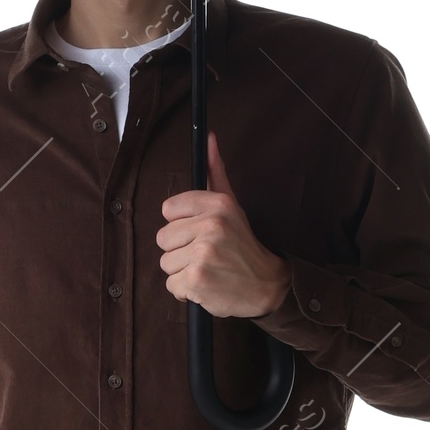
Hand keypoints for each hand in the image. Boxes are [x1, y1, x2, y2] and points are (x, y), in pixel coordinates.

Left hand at [157, 134, 290, 318]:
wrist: (266, 285)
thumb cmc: (243, 246)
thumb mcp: (231, 205)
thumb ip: (215, 172)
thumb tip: (209, 138)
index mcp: (217, 204)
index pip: (168, 209)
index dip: (180, 225)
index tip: (198, 232)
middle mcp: (211, 226)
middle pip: (163, 237)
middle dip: (179, 250)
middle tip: (205, 255)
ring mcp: (203, 253)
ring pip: (165, 263)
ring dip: (181, 272)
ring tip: (206, 270)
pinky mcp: (197, 280)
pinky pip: (171, 285)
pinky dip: (186, 292)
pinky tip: (205, 285)